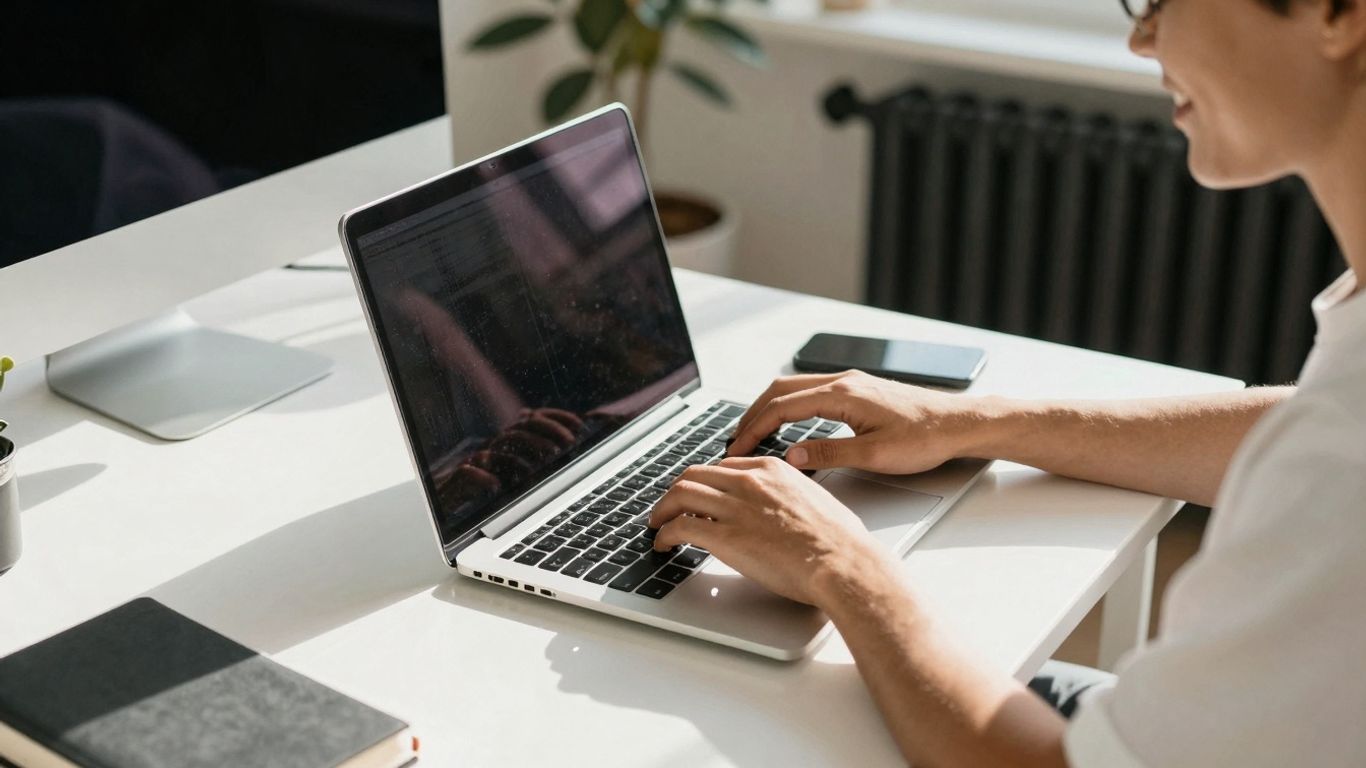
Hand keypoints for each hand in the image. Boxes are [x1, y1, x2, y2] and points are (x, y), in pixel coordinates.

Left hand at [649, 456, 896, 606]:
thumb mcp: (815, 499)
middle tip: (669, 506)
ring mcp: (735, 507)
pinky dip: (664, 533)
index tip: (700, 494)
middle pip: (695, 474)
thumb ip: (791, 496)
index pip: (724, 467)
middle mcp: (749, 482)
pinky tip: (663, 544)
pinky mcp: (725, 536)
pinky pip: (680, 526)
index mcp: (771, 470)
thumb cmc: (840, 541)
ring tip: (657, 524)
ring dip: (662, 509)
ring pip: (680, 494)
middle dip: (677, 490)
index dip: (706, 482)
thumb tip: (785, 510)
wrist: (842, 562)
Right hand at [728, 370, 996, 474]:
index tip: (736, 449)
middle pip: (780, 391)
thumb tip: (790, 457)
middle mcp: (843, 382)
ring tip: (753, 434)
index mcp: (842, 395)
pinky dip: (788, 407)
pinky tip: (786, 424)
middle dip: (752, 415)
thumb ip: (829, 454)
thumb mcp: (874, 455)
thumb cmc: (924, 438)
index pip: (782, 407)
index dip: (753, 429)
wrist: (958, 423)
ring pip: (794, 388)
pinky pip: (810, 392)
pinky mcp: (858, 390)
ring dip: (768, 409)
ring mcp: (850, 383)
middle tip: (735, 442)